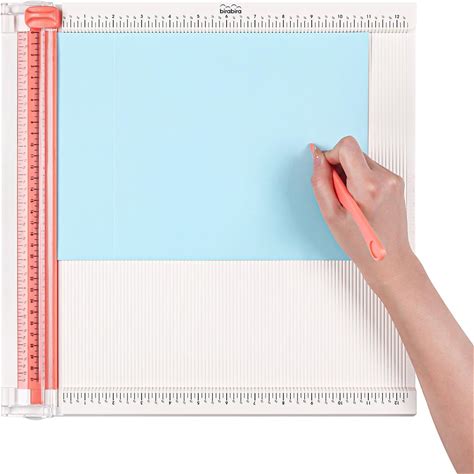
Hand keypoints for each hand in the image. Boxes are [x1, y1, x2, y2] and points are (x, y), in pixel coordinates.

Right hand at [310, 136, 415, 290]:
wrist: (389, 259)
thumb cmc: (361, 243)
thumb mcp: (331, 215)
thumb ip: (321, 182)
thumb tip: (317, 158)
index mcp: (368, 186)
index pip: (347, 146)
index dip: (331, 156)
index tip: (327, 174)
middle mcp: (385, 178)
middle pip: (354, 153)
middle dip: (340, 169)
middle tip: (339, 195)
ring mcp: (393, 180)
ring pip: (362, 161)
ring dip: (351, 176)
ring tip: (351, 201)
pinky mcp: (396, 183)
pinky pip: (371, 170)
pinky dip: (361, 181)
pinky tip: (361, 202)